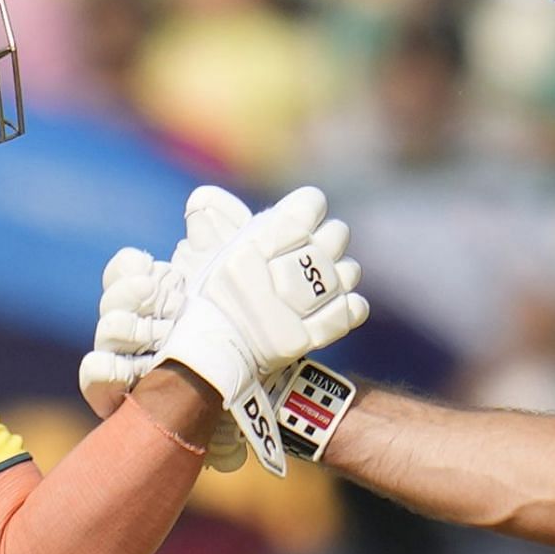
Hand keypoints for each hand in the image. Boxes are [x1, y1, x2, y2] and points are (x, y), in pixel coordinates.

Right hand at [78, 187, 251, 468]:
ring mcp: (123, 360)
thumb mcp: (241, 277)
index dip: (140, 269)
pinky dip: (109, 368)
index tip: (174, 279)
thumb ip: (227, 232)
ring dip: (139, 330)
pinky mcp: (119, 397)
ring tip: (172, 340)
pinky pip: (94, 375)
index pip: (123, 269)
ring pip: (108, 328)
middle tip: (179, 307)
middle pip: (114, 294)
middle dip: (146, 295)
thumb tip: (201, 200)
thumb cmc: (237, 335)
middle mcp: (132, 325)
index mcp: (154, 296)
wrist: (249, 394)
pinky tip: (137, 369)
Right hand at [158, 185, 365, 410]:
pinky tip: (346, 302)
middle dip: (330, 238)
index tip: (305, 216)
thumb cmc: (206, 297)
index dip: (310, 206)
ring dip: (342, 273)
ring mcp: (297, 306)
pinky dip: (351, 306)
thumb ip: (215, 220)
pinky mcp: (305, 338)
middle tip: (316, 249)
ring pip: (346, 273)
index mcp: (256, 242)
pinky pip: (347, 313)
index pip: (309, 204)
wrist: (205, 354)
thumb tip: (207, 198)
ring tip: (327, 280)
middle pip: (336, 236)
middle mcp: (280, 270)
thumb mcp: (204, 252)